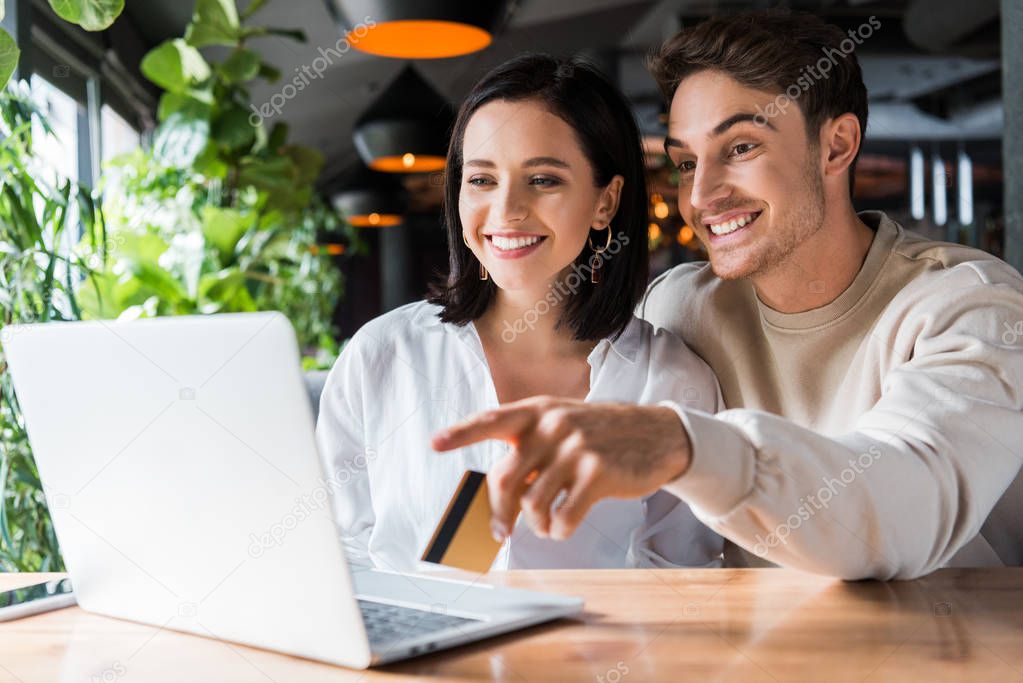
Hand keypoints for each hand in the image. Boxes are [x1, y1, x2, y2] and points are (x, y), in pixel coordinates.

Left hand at [431, 397, 691, 541]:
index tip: (436, 443)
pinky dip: (559, 529)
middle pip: (505, 478)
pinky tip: (565, 525)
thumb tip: (501, 491)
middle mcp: (553, 425)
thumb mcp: (563, 424)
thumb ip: (531, 447)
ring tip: (547, 523)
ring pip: (533, 503)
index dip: (461, 433)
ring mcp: (576, 448)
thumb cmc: (600, 434)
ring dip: (536, 523)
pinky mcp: (598, 472)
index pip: (491, 419)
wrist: (657, 433)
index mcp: (538, 411)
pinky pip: (564, 515)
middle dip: (499, 513)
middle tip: (501, 531)